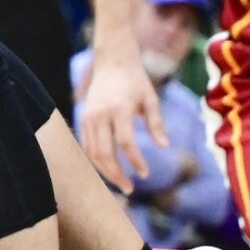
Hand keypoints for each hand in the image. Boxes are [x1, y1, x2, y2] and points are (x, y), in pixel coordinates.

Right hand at [78, 50, 164, 198]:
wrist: (112, 60)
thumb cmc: (135, 80)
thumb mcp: (151, 98)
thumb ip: (156, 123)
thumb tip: (165, 147)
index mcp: (119, 108)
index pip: (125, 142)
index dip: (135, 161)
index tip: (145, 173)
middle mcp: (100, 113)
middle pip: (104, 152)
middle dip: (116, 174)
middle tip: (130, 189)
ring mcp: (89, 116)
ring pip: (92, 152)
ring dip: (105, 171)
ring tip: (121, 183)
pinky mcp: (84, 117)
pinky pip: (87, 145)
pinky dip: (96, 160)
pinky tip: (109, 169)